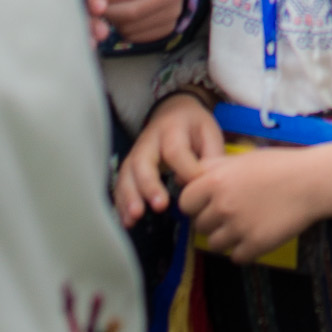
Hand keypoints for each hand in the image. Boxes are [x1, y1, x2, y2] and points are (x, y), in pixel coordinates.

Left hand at [87, 0, 185, 45]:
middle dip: (105, 9)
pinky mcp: (168, 27)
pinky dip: (121, 29)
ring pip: (130, 27)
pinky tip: (122, 14)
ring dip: (112, 20)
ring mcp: (174, 11)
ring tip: (110, 4)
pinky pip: (135, 36)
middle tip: (92, 2)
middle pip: (131, 11)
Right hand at [115, 93, 223, 227]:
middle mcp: (150, 140)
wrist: (174, 111)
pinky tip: (127, 220)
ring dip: (130, 198)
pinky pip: (120, 185)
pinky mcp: (129, 167)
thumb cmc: (194, 127)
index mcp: (173, 128)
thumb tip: (198, 183)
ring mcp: (135, 153)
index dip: (186, 170)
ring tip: (136, 217)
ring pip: (127, 174)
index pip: (175, 150)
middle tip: (160, 205)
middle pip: (143, 161)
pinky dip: (122, 204)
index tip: (196, 188)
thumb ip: (210, 156)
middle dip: (149, 185)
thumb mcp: (210, 132)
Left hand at [179, 147, 320, 263]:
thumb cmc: (280, 165)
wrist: (313, 181)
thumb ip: (213, 166)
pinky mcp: (255, 245)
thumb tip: (186, 175)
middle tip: (234, 211)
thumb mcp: (244, 158)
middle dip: (213, 221)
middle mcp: (223, 206)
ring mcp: (238, 228)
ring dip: (227, 237)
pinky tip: (259, 233)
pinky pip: (236, 257)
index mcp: (217, 181)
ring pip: (215, 245)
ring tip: (246, 223)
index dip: (196, 203)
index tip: (210, 201)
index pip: (185, 203)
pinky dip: (245, 249)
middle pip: (199, 226)